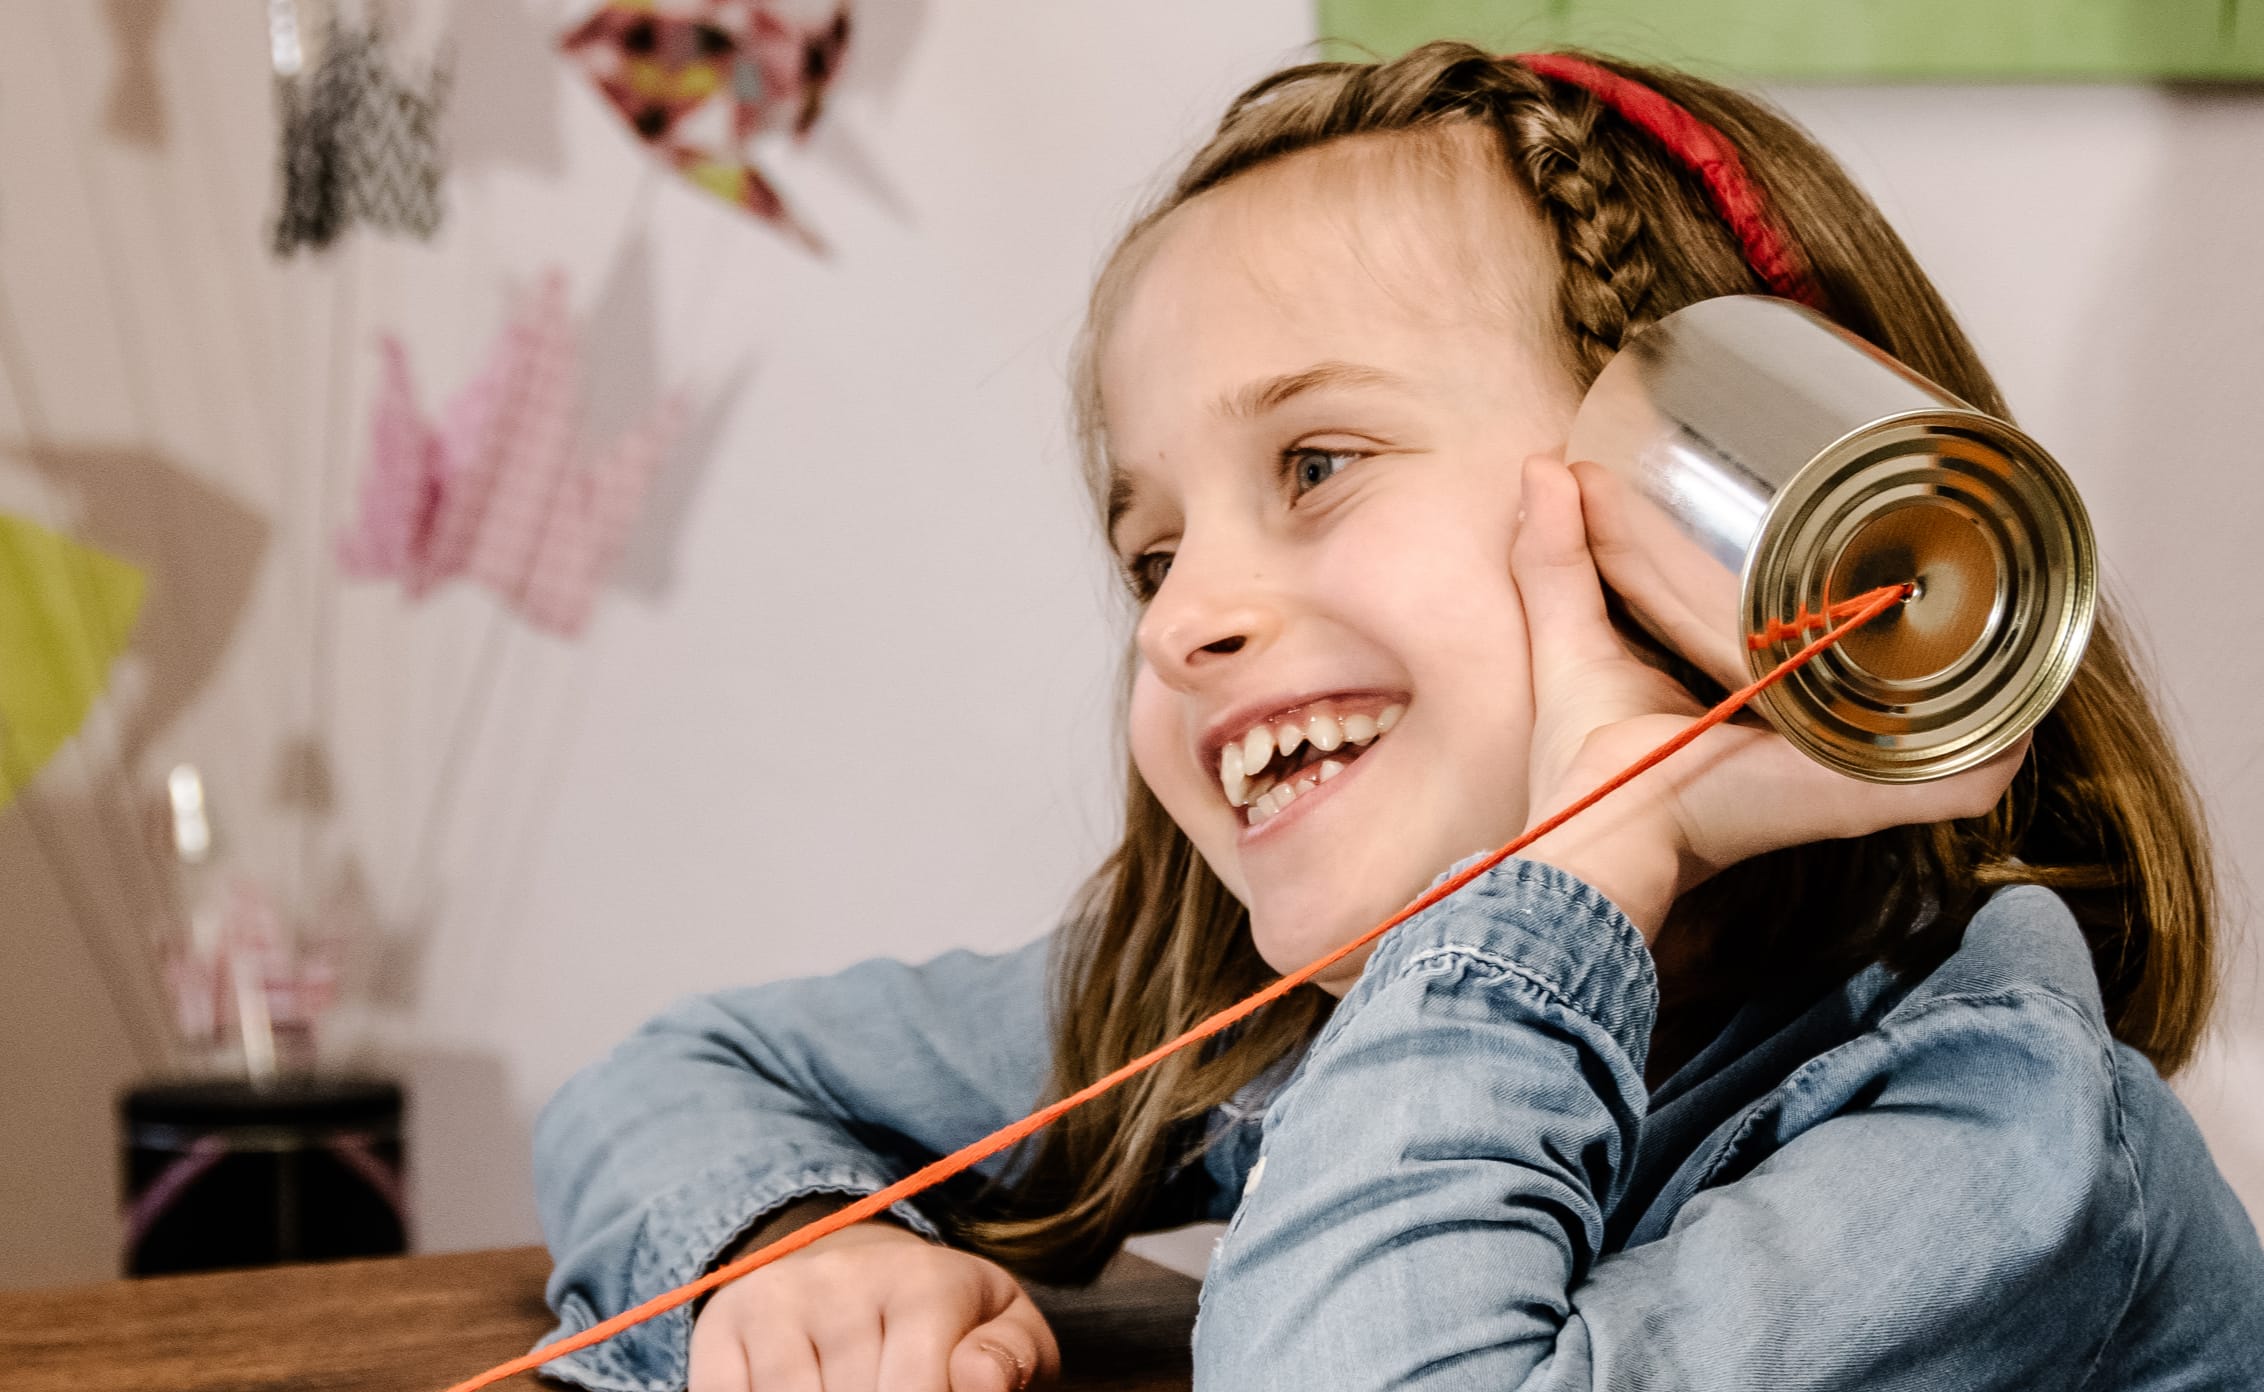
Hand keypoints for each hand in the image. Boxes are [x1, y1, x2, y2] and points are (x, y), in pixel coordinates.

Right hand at [689, 1204, 1059, 1391]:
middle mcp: (842, 1279)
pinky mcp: (722, 1329)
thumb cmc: (949, 1324)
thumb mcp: (1003, 1327)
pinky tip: (809, 1387)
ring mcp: (775, 1301)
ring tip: (849, 1385)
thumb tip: (978, 1380)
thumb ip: (1011, 1356)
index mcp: (924, 1281)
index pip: (915, 1387)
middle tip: (884, 1385)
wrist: (861, 1275)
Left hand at [1508, 454, 2024, 939]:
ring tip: (1998, 610)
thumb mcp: (1573, 642)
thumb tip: (1546, 467)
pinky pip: (1955, 782)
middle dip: (1926, 635)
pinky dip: (1991, 756)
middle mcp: (1807, 748)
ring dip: (1979, 684)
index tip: (1858, 551)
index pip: (1816, 660)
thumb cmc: (1587, 770)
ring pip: (1942, 732)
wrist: (1603, 844)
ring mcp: (1843, 776)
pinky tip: (2023, 719)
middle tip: (1939, 562)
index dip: (1839, 610)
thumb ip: (1554, 559)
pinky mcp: (1860, 795)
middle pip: (1892, 691)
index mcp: (1754, 715)